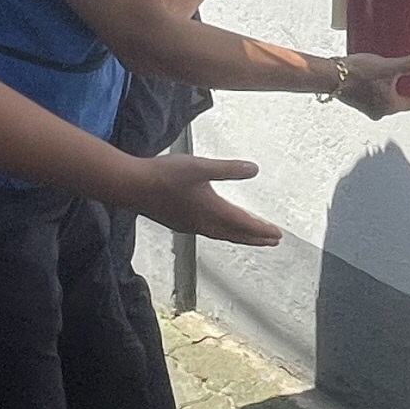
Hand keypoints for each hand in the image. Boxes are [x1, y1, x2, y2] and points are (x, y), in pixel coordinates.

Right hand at [125, 153, 281, 246]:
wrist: (132, 186)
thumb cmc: (164, 175)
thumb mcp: (200, 166)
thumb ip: (228, 169)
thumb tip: (254, 169)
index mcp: (212, 211)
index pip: (244, 224)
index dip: (262, 230)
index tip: (277, 235)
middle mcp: (203, 223)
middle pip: (235, 235)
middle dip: (255, 238)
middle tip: (272, 241)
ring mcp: (190, 225)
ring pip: (222, 235)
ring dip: (239, 237)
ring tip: (250, 238)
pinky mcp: (179, 223)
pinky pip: (208, 233)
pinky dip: (221, 233)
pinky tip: (217, 228)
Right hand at [336, 53, 409, 117]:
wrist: (328, 75)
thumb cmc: (357, 74)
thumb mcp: (388, 67)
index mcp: (389, 107)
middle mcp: (379, 111)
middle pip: (401, 99)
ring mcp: (366, 107)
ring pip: (387, 96)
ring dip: (394, 85)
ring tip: (398, 68)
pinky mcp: (356, 99)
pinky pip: (375, 92)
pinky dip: (381, 84)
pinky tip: (379, 70)